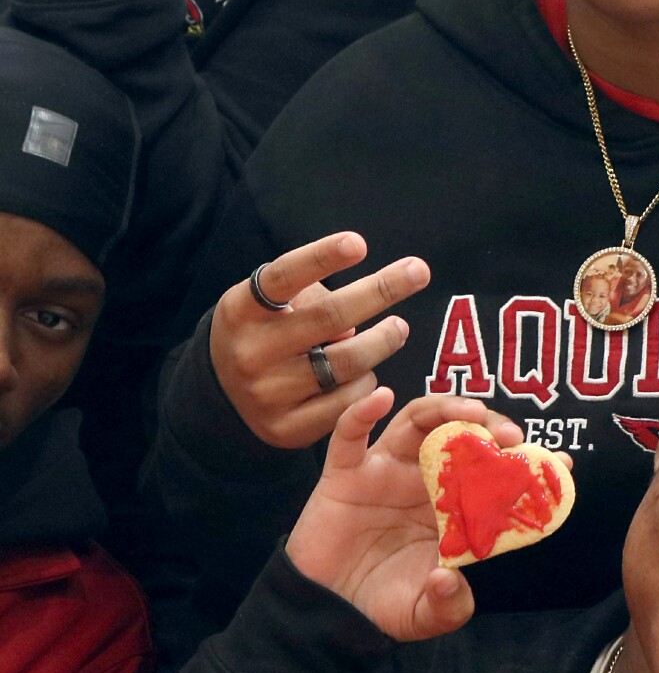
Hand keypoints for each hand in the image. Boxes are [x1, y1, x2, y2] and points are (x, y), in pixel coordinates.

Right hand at [209, 232, 429, 449]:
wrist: (225, 391)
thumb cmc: (266, 328)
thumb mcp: (272, 301)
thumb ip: (312, 298)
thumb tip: (355, 326)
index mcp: (242, 310)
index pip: (285, 278)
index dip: (322, 258)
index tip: (359, 243)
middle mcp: (251, 353)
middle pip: (330, 318)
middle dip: (382, 291)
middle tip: (418, 272)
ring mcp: (268, 395)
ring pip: (347, 363)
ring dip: (383, 340)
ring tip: (397, 328)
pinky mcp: (287, 429)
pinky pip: (347, 403)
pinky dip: (366, 383)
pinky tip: (365, 372)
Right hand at [286, 390, 524, 640]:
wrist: (327, 615)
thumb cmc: (381, 606)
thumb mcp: (424, 614)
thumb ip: (447, 605)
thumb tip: (450, 579)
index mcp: (452, 507)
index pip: (496, 473)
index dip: (528, 462)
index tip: (561, 462)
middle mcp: (424, 479)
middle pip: (460, 433)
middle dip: (490, 426)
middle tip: (510, 436)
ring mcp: (385, 471)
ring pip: (417, 421)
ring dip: (444, 408)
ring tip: (468, 413)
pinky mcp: (345, 474)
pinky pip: (351, 435)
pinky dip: (362, 412)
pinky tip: (381, 398)